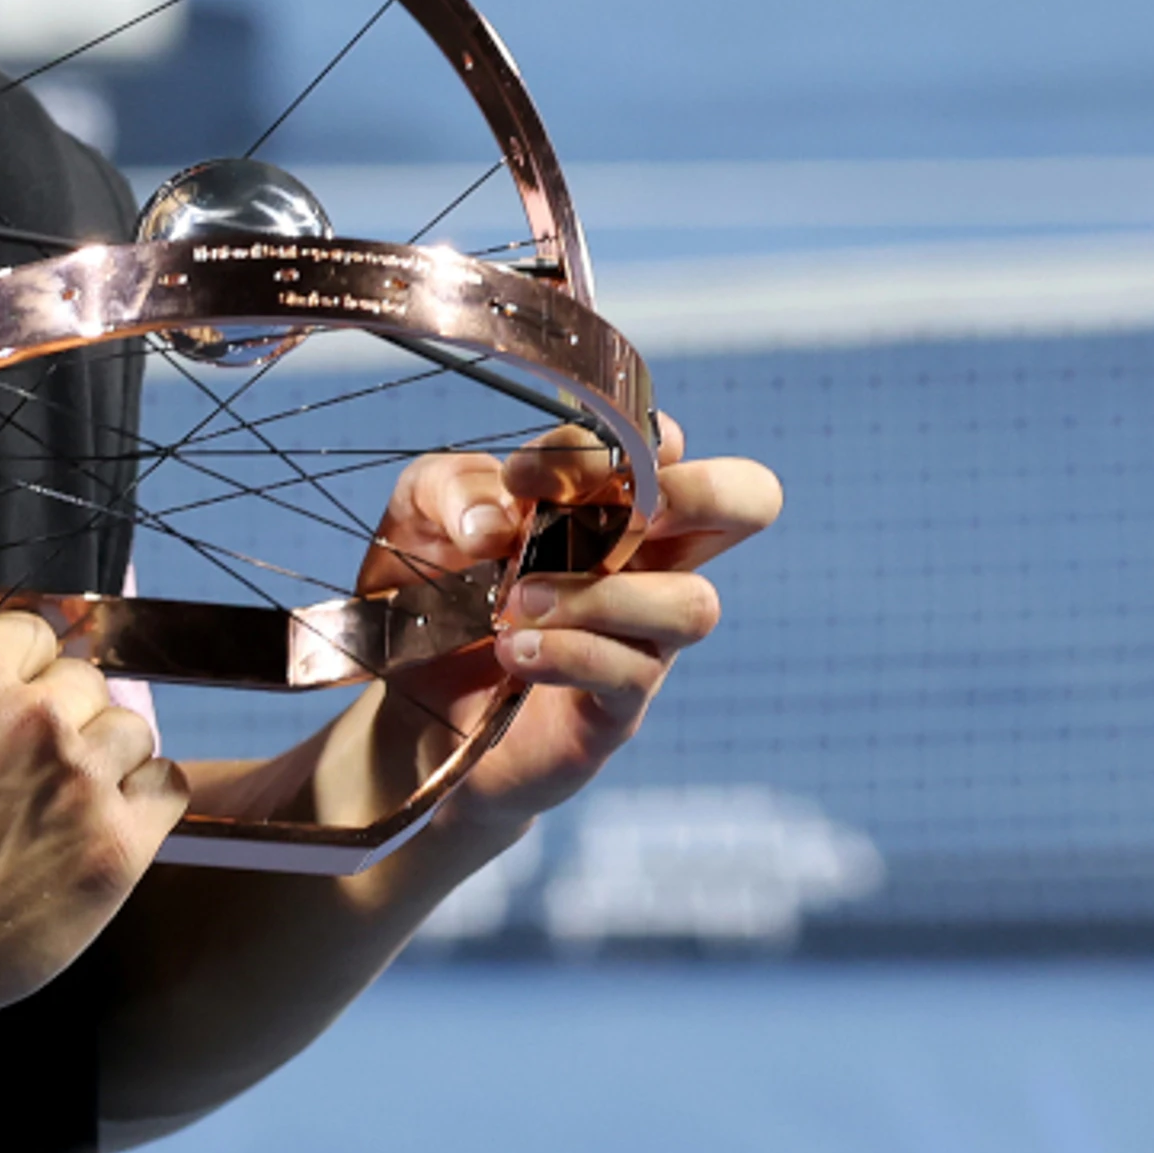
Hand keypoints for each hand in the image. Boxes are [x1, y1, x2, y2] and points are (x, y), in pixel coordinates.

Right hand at [0, 510, 192, 1062]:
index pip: (37, 632)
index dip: (15, 670)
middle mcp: (37, 721)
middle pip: (85, 679)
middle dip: (55, 713)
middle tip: (14, 762)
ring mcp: (83, 785)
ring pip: (130, 728)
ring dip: (101, 754)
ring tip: (54, 793)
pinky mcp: (117, 848)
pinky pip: (166, 786)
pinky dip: (141, 800)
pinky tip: (94, 819)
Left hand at [343, 413, 780, 838]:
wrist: (404, 708)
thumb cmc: (431, 595)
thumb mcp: (420, 516)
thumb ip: (452, 487)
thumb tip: (495, 520)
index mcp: (610, 500)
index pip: (664, 444)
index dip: (605, 445)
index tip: (522, 479)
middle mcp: (646, 562)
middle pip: (749, 501)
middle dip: (697, 491)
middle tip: (615, 515)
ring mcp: (642, 638)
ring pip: (694, 605)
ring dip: (601, 594)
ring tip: (516, 604)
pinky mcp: (616, 708)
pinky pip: (633, 673)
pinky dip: (571, 652)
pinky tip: (513, 651)